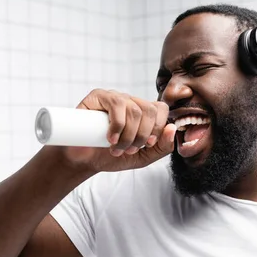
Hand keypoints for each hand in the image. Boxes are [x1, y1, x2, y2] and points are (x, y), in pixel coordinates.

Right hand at [57, 89, 176, 172]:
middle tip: (129, 150)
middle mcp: (131, 102)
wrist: (84, 160)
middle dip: (142, 135)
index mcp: (143, 113)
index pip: (161, 109)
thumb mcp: (143, 157)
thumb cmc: (112, 157)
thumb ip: (162, 148)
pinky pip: (117, 105)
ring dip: (128, 135)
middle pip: (149, 110)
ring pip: (135, 110)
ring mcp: (115, 97)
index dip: (158, 128)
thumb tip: (172, 128)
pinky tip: (110, 139)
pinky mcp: (98, 96)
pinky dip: (117, 126)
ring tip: (116, 148)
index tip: (148, 145)